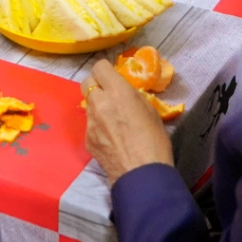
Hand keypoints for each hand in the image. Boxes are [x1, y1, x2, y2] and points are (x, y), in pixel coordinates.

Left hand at [82, 60, 174, 181]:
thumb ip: (132, 97)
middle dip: (97, 86)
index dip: (106, 71)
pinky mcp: (87, 139)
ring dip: (98, 107)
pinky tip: (111, 139)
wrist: (141, 174)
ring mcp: (90, 122)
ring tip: (113, 121)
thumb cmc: (154, 141)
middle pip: (86, 82)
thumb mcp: (150, 110)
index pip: (99, 67)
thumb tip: (124, 95)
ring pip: (88, 105)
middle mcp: (99, 103)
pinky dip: (98, 127)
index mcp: (118, 91)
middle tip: (110, 96)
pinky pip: (90, 125)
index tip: (113, 78)